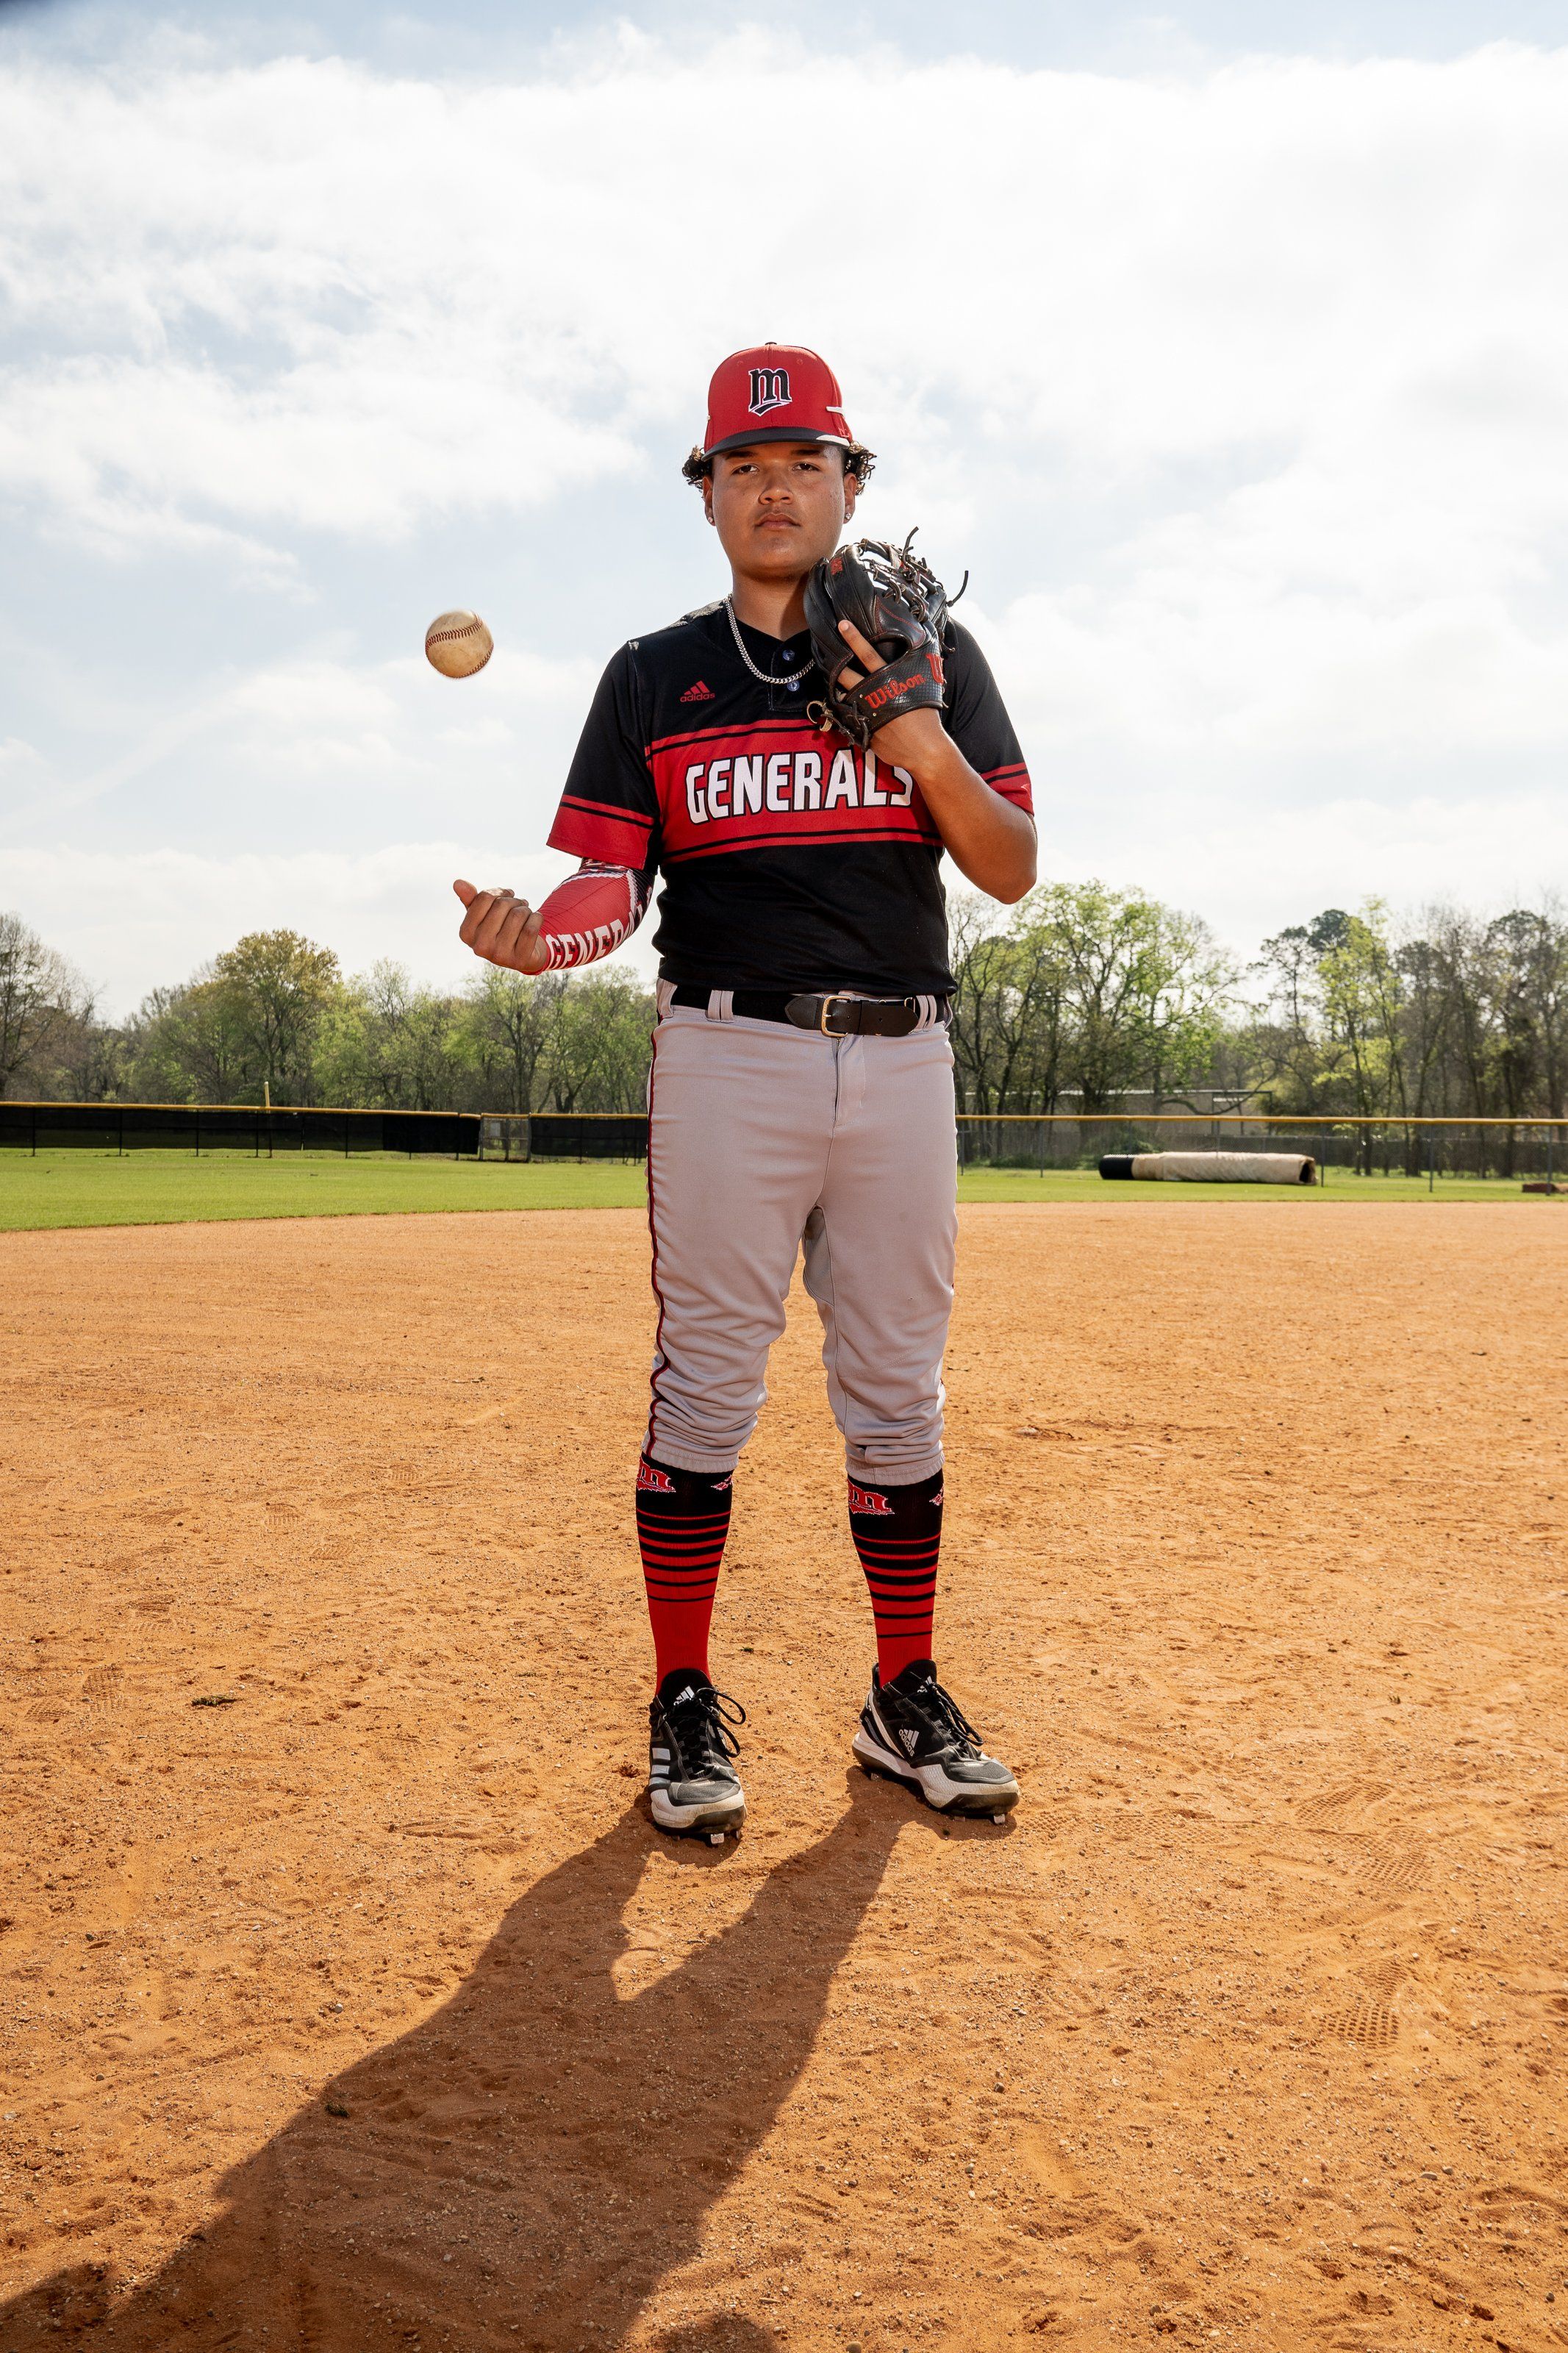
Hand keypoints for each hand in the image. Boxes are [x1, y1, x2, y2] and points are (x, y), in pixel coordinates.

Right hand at [453, 878, 548, 973]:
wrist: (523, 952)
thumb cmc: (500, 928)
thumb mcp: (484, 914)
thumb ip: (470, 899)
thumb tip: (457, 882)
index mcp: (466, 933)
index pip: (484, 897)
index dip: (500, 891)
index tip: (507, 895)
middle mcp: (480, 947)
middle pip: (502, 905)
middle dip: (514, 901)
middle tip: (519, 905)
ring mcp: (500, 955)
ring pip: (518, 915)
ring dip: (526, 910)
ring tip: (525, 915)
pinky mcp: (520, 960)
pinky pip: (531, 928)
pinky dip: (537, 919)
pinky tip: (535, 921)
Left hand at [835, 617, 946, 769]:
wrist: (923, 750)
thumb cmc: (927, 717)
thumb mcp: (926, 686)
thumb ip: (916, 668)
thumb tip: (923, 647)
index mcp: (889, 681)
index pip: (869, 655)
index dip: (854, 639)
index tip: (842, 625)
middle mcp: (874, 694)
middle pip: (847, 675)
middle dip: (834, 661)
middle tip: (822, 648)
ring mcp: (865, 712)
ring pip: (843, 695)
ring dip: (835, 685)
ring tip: (827, 675)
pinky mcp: (861, 729)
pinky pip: (849, 717)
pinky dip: (844, 710)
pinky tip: (838, 704)